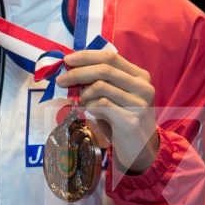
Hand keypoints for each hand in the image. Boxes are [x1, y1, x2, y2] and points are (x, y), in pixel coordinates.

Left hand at [59, 47, 160, 173]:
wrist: (139, 148)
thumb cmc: (121, 119)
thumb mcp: (115, 95)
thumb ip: (101, 80)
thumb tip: (71, 68)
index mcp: (140, 76)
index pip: (110, 57)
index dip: (87, 56)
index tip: (67, 59)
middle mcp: (143, 87)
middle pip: (104, 70)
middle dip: (78, 72)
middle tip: (61, 80)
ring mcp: (139, 103)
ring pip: (100, 86)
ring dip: (84, 93)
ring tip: (82, 101)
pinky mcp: (131, 120)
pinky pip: (101, 105)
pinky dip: (89, 106)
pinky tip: (90, 111)